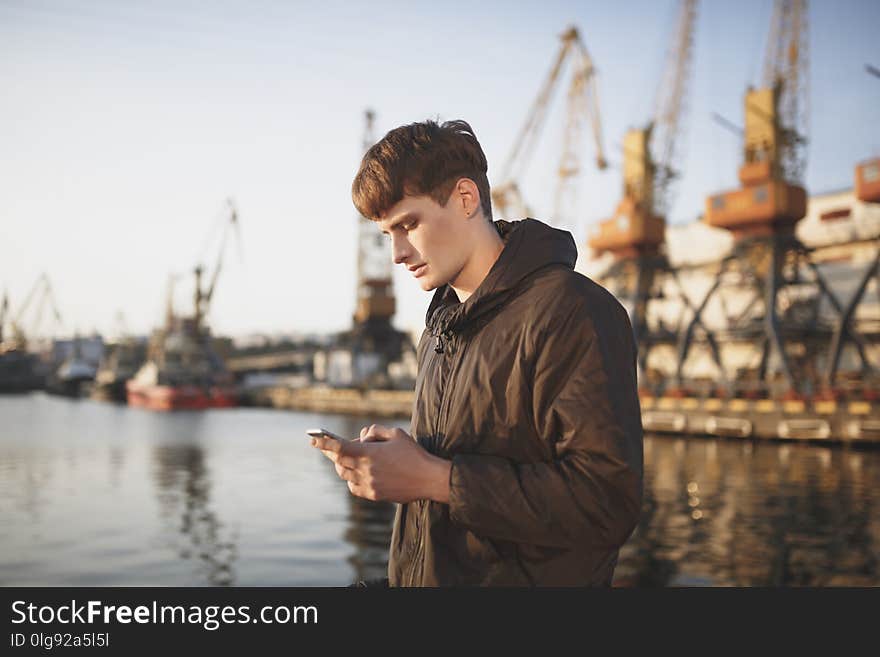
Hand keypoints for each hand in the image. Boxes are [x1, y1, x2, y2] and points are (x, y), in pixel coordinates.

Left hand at [310, 424, 450, 503]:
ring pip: (345, 475)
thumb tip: (363, 436)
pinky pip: (354, 488)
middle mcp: (365, 470)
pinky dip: (352, 480)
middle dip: (333, 454)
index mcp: (369, 453)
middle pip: (339, 462)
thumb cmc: (414, 454)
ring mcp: (369, 484)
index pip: (339, 447)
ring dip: (344, 466)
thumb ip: (375, 431)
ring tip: (350, 459)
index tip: (313, 440)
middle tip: (332, 448)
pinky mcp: (374, 495)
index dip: (324, 443)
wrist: (428, 479)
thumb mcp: (396, 434)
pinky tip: (359, 474)